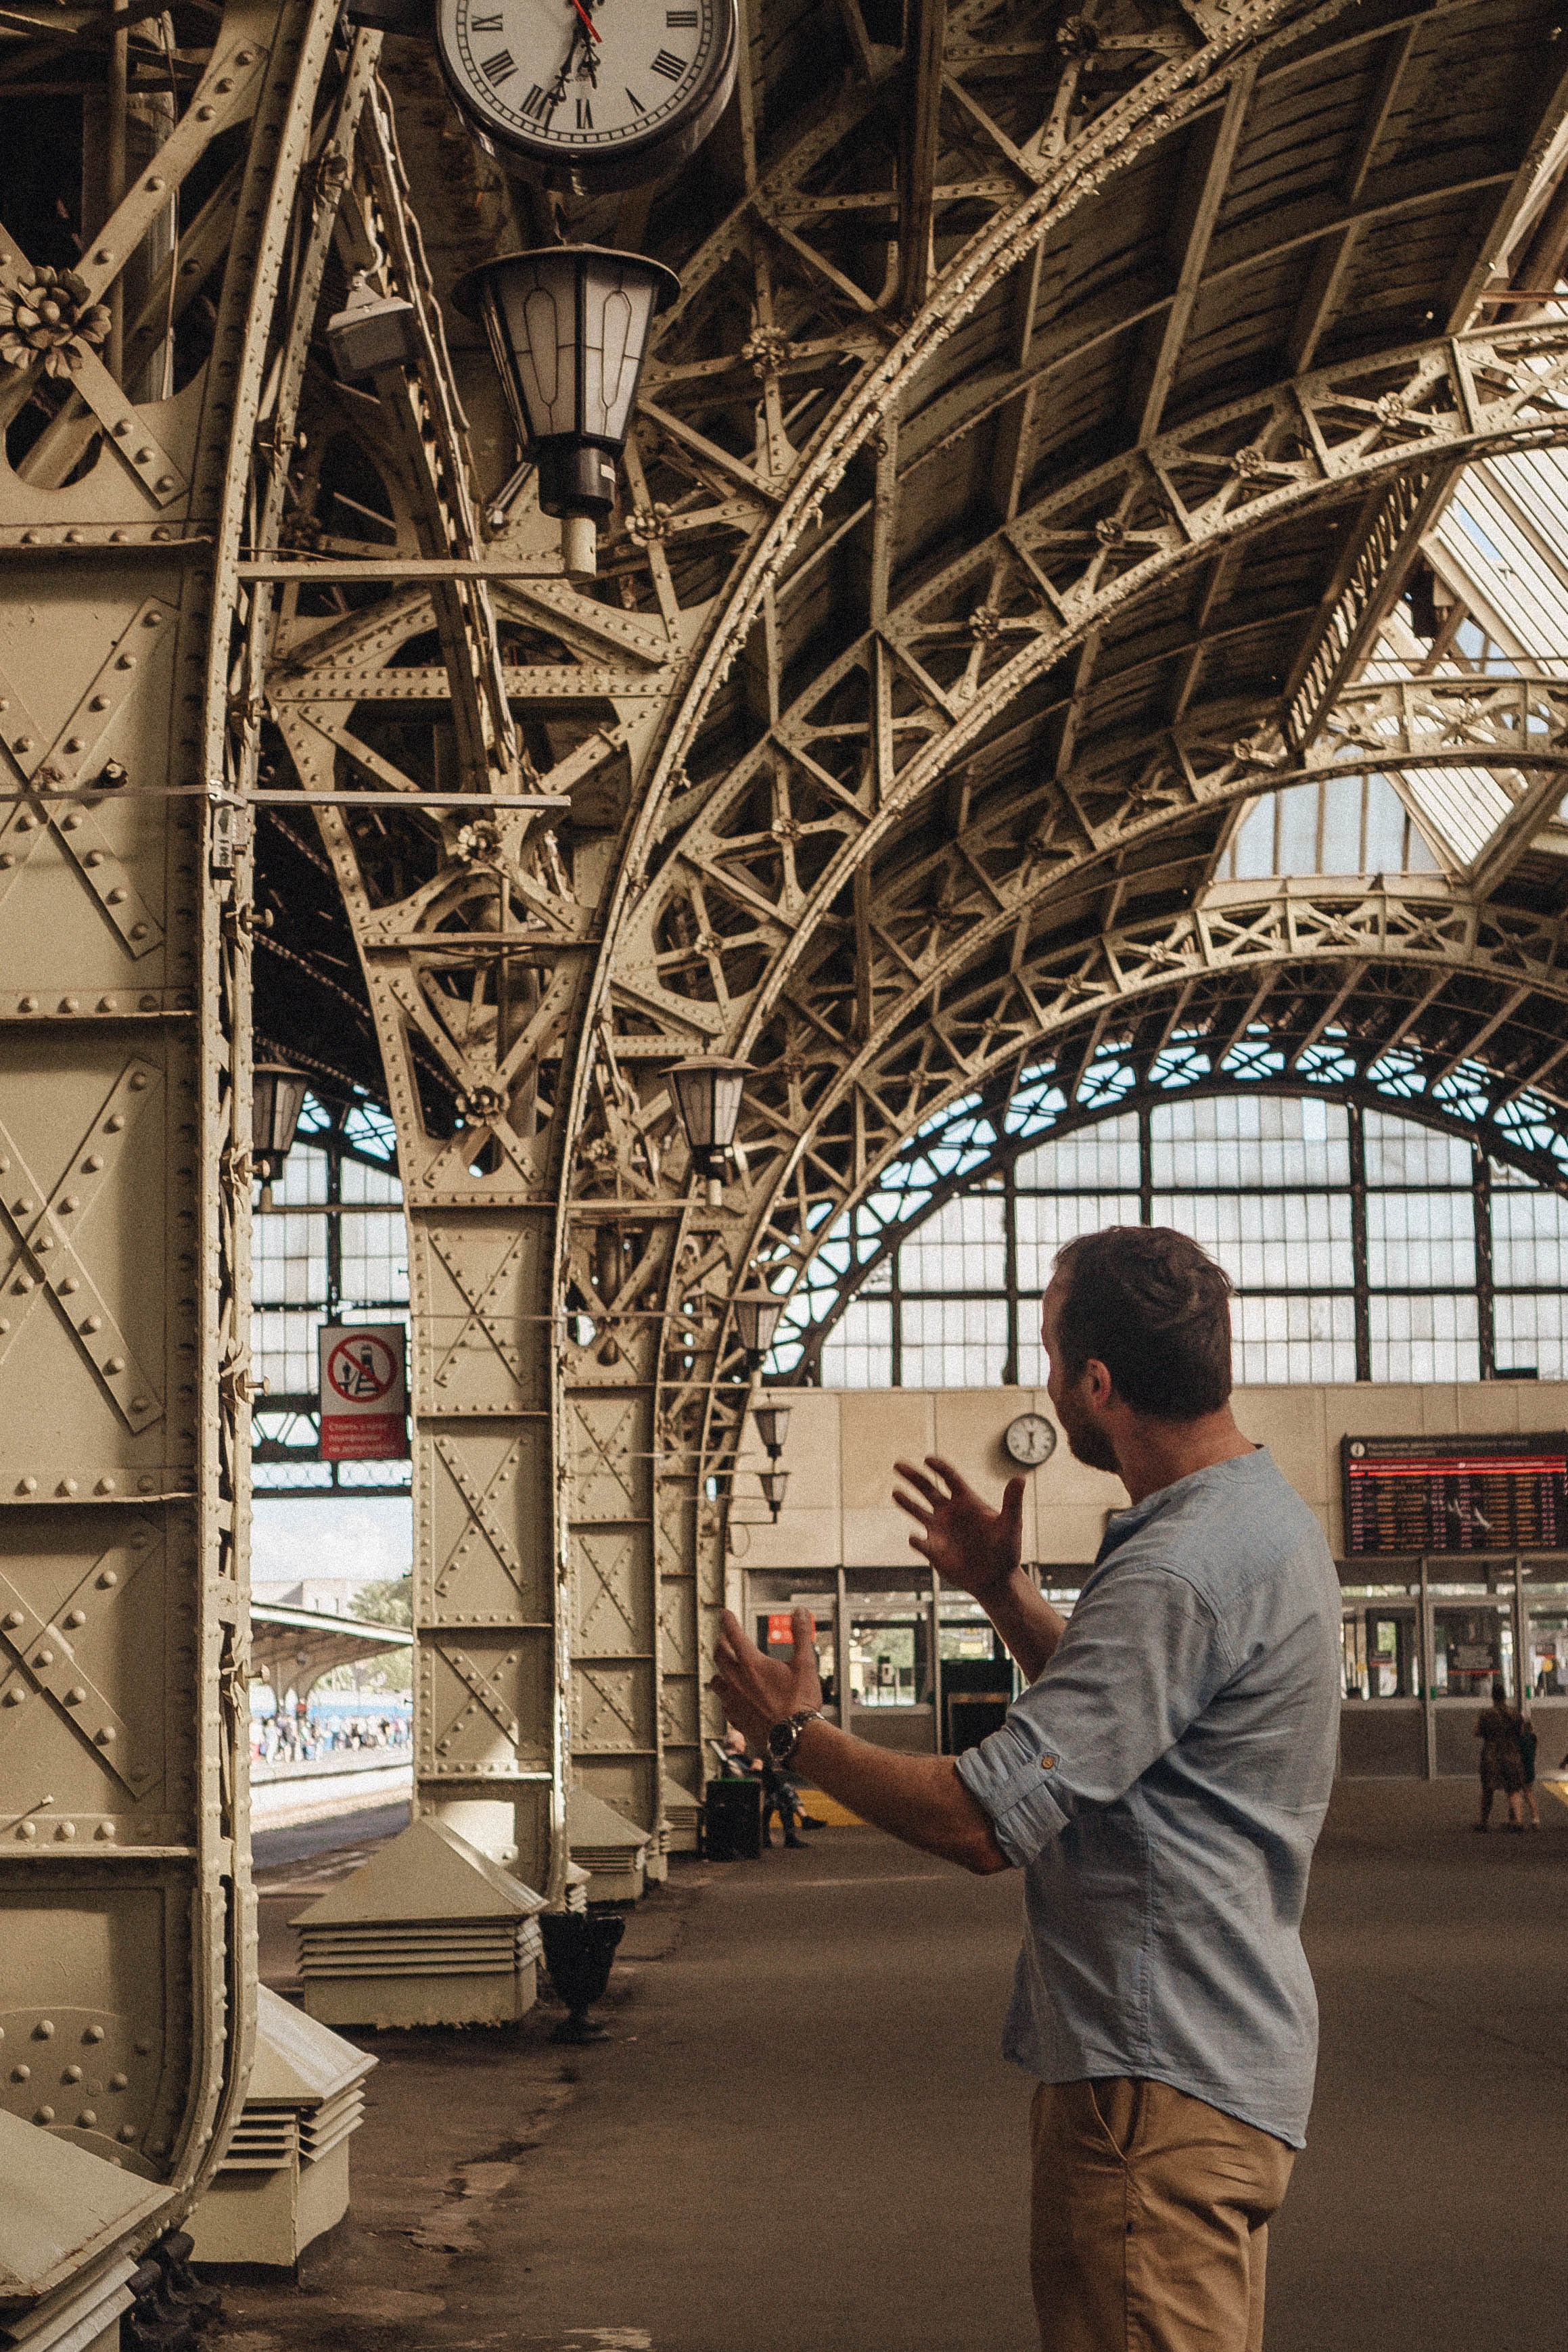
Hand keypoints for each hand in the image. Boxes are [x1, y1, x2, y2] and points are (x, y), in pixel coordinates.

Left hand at [710, 1607, 821, 1749]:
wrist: (795, 1736)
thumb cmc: (800, 1702)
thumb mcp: (805, 1663)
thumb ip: (801, 1635)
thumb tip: (799, 1613)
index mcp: (752, 1664)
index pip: (734, 1635)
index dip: (728, 1621)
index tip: (724, 1614)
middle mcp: (737, 1681)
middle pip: (719, 1656)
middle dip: (721, 1643)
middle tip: (724, 1638)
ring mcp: (734, 1701)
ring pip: (716, 1681)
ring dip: (719, 1670)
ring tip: (724, 1668)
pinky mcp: (736, 1719)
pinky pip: (723, 1704)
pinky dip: (726, 1696)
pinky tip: (733, 1698)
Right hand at [892, 1454, 1023, 1598]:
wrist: (996, 1579)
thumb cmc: (1006, 1550)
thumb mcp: (1011, 1525)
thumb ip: (1012, 1502)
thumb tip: (1020, 1478)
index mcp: (966, 1500)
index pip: (949, 1477)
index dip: (939, 1467)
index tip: (928, 1459)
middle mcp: (949, 1511)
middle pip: (927, 1488)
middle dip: (913, 1476)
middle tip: (898, 1464)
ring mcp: (939, 1529)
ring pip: (917, 1511)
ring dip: (906, 1502)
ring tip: (895, 1492)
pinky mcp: (933, 1550)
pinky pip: (920, 1543)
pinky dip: (916, 1541)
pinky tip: (914, 1538)